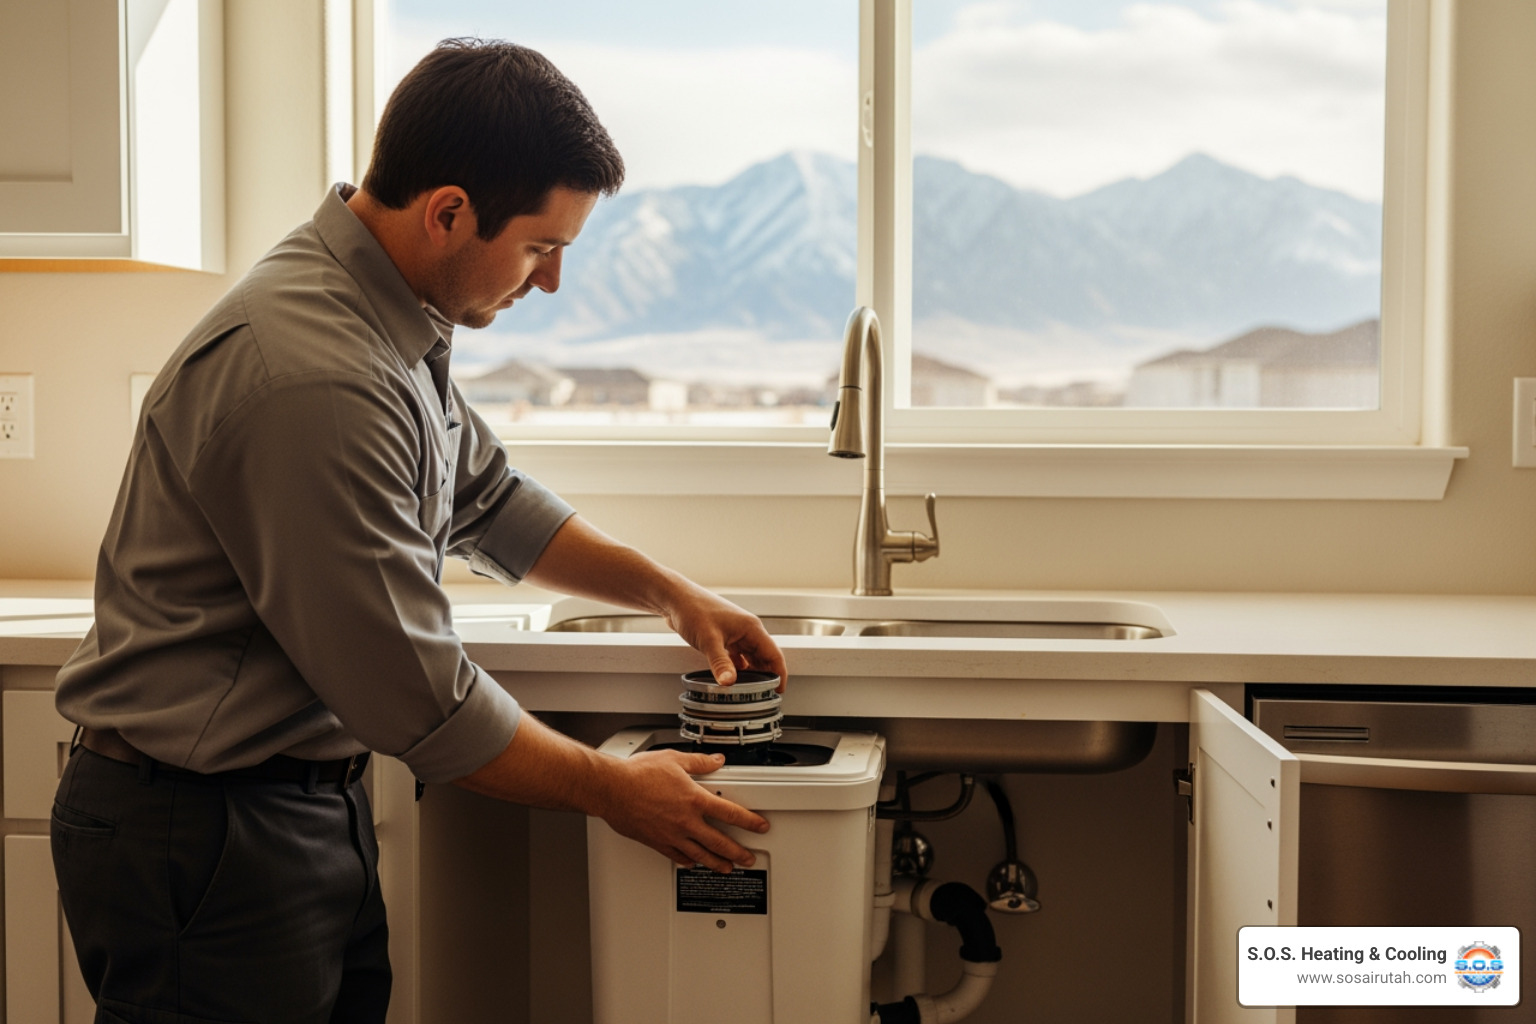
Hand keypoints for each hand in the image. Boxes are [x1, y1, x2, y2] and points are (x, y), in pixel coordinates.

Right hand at [597, 748, 768, 872]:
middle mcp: (686, 821)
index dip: (750, 822)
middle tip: (749, 859)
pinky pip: (677, 856)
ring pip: (700, 855)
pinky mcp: (656, 842)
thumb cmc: (638, 774)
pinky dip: (688, 861)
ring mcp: (671, 835)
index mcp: (694, 799)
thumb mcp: (674, 760)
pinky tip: (693, 863)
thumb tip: (715, 761)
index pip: (731, 814)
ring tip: (727, 869)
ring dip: (717, 863)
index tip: (760, 827)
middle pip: (719, 842)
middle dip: (738, 853)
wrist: (612, 789)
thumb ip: (699, 762)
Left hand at [660, 584, 787, 688]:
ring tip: (750, 690)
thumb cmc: (693, 610)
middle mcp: (747, 630)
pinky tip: (732, 676)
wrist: (676, 598)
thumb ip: (720, 663)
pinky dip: (738, 667)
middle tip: (764, 695)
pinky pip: (737, 654)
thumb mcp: (708, 640)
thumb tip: (729, 683)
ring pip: (751, 656)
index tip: (779, 690)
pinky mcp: (724, 635)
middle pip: (764, 656)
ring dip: (752, 671)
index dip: (780, 674)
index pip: (774, 654)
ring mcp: (735, 632)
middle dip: (766, 675)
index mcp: (751, 628)